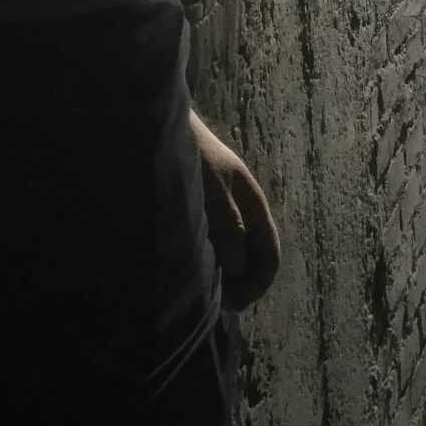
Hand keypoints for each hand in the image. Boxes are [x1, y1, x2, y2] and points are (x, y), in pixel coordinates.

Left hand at [191, 110, 279, 309]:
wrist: (156, 120)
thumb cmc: (185, 152)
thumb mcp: (209, 190)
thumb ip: (227, 226)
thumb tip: (240, 267)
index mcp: (250, 201)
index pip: (268, 253)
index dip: (257, 284)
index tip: (233, 304)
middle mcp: (239, 206)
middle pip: (252, 256)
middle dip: (240, 284)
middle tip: (215, 305)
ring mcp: (219, 206)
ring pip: (231, 251)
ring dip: (223, 274)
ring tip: (200, 291)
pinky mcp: (197, 206)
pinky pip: (211, 242)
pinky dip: (207, 261)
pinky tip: (186, 267)